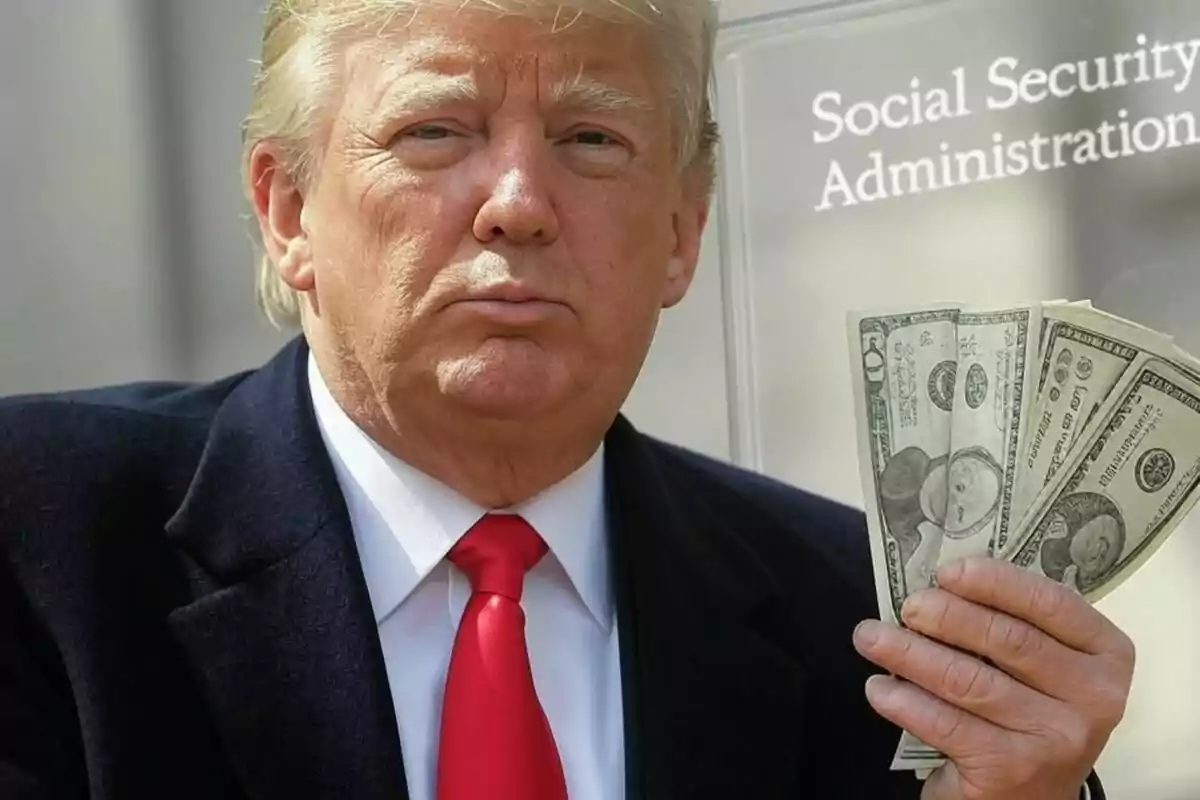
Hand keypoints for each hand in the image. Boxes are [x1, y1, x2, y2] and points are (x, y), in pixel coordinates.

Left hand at [852, 557, 1134, 799]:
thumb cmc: (1026, 716)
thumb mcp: (1039, 669)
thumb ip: (1011, 626)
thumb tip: (940, 585)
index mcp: (1106, 655)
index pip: (1051, 603)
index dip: (996, 582)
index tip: (946, 571)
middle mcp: (1094, 698)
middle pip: (1008, 640)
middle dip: (945, 615)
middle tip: (906, 607)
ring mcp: (1056, 738)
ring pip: (968, 680)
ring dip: (909, 653)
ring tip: (870, 637)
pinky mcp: (1013, 770)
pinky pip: (946, 723)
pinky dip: (905, 702)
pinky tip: (879, 689)